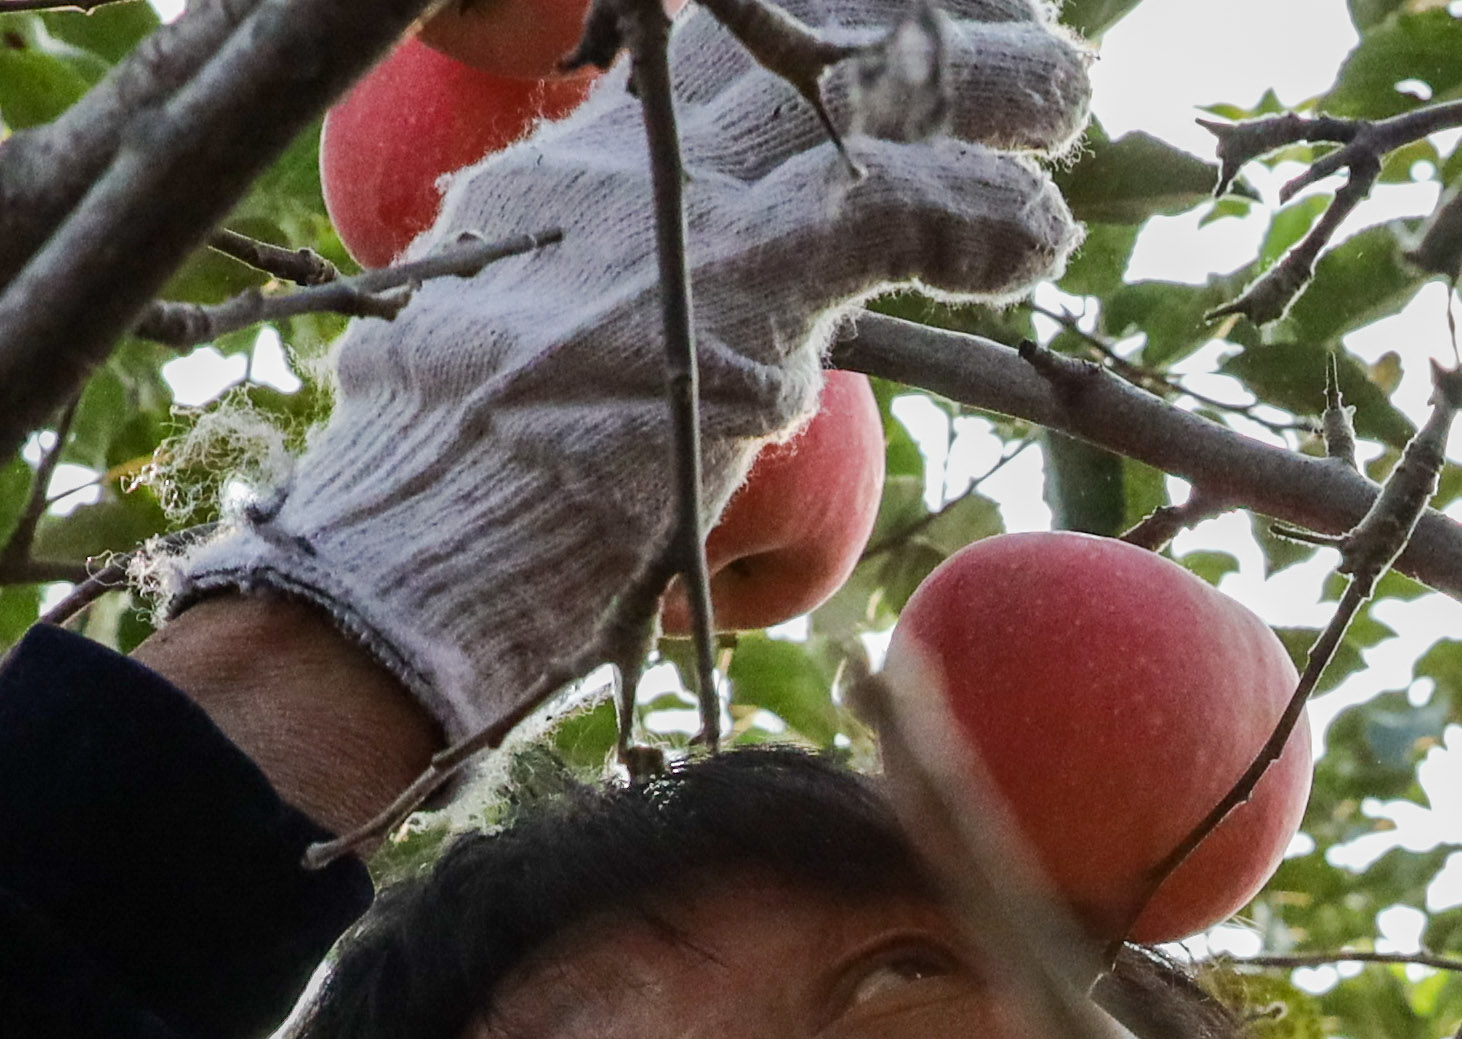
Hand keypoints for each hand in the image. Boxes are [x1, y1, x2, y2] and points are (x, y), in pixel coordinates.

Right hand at [173, 0, 1086, 748]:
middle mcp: (609, 163)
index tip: (892, 21)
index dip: (815, 21)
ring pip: (859, 96)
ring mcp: (673, 219)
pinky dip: (979, 216)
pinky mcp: (729, 290)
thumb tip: (653, 351)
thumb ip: (577, 317)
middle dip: (913, 27)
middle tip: (1015, 43)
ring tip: (1066, 101)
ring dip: (985, 91)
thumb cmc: (441, 508)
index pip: (706, 50)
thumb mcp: (498, 365)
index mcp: (556, 173)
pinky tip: (1033, 240)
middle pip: (789, 41)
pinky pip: (888, 211)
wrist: (395, 563)